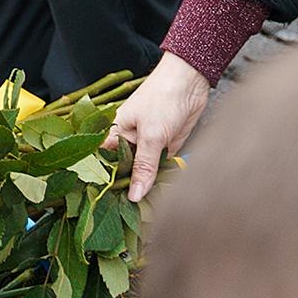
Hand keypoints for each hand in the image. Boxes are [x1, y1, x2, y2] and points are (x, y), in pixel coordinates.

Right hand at [105, 52, 211, 202]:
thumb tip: (134, 196)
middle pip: (125, 171)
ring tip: (146, 213)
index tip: (106, 206)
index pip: (105, 162)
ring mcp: (148, 145)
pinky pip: (161, 169)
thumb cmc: (162, 98)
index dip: (106, 183)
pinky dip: (163, 180)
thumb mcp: (151, 135)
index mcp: (116, 132)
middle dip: (129, 189)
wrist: (191, 81)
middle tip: (128, 216)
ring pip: (145, 172)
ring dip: (147, 187)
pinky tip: (163, 197)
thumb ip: (143, 167)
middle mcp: (130, 140)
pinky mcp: (166, 147)